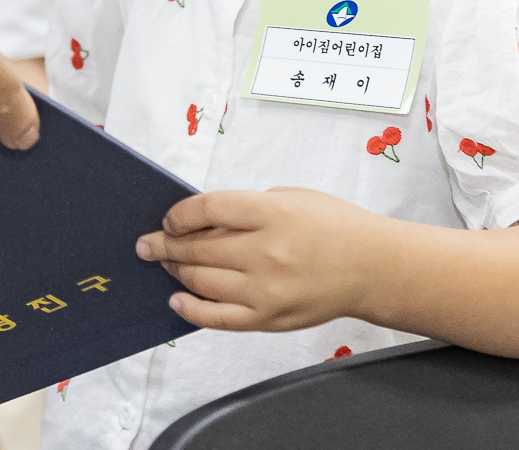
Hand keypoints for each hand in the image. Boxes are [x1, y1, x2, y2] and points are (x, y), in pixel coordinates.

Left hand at [137, 187, 383, 332]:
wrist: (371, 267)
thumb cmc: (330, 225)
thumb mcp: (287, 198)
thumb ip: (244, 209)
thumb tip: (198, 222)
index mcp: (272, 214)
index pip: (207, 209)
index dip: (179, 214)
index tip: (168, 218)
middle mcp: (267, 253)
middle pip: (199, 247)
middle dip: (165, 244)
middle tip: (147, 242)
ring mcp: (267, 290)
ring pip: (202, 281)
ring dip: (176, 270)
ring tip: (163, 262)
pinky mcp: (269, 319)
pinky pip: (219, 318)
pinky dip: (191, 309)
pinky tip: (176, 298)